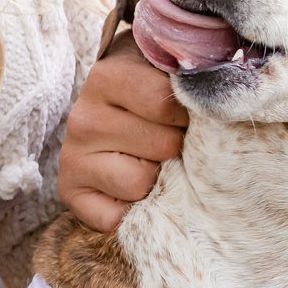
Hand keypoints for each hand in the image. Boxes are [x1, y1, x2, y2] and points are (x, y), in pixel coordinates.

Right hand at [58, 36, 185, 223]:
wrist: (109, 116)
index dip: (186, 113)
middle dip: (175, 145)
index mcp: (106, 77)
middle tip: (166, 137)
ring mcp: (72, 157)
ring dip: (155, 176)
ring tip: (148, 159)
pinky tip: (129, 186)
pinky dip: (130, 209)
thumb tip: (219, 88)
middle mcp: (83, 118)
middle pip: (162, 144)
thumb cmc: (148, 92)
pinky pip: (114, 216)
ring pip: (140, 181)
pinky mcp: (69, 192)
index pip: (166, 104)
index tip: (182, 111)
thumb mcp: (164, 70)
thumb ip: (188, 78)